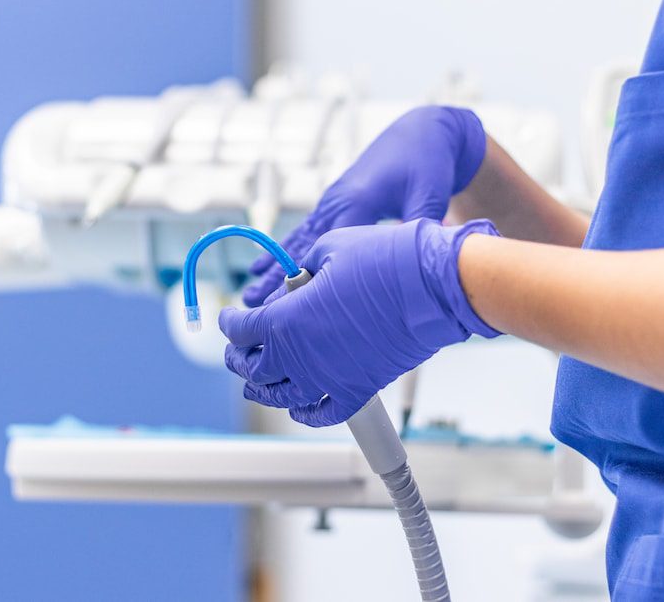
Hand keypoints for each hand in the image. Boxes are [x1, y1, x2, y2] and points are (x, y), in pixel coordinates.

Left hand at [220, 219, 500, 426]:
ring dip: (265, 390)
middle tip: (237, 353)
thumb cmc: (386, 260)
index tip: (229, 319)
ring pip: (283, 398)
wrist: (434, 286)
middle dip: (240, 359)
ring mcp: (330, 378)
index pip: (241, 330)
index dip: (230, 323)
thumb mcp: (330, 247)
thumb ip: (304, 268)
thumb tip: (298, 280)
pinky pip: (325, 414)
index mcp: (286, 320)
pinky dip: (308, 415)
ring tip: (257, 385)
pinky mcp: (360, 390)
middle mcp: (301, 356)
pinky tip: (300, 409)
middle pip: (256, 369)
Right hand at [244, 105, 485, 305]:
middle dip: (277, 276)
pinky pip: (303, 232)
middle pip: (302, 246)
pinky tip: (261, 269)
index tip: (290, 302)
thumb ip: (421, 227)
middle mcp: (337, 201)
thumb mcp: (429, 193)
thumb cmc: (427, 162)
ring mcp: (332, 202)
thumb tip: (421, 263)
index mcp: (358, 200)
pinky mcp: (333, 203)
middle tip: (252, 302)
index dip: (307, 274)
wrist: (419, 131)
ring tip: (250, 293)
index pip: (328, 246)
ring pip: (297, 241)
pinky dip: (282, 252)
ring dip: (272, 268)